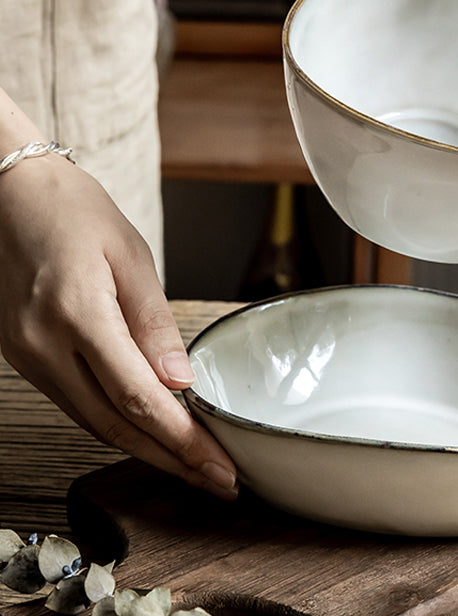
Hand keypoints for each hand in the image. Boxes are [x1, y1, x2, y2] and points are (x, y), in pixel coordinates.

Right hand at [0, 153, 238, 499]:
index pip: (139, 398)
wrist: (11, 194)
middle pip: (116, 425)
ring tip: (191, 465)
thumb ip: (154, 323)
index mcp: (77, 314)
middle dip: (172, 460)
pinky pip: (77, 403)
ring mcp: (28, 356)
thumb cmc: (75, 212)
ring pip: (93, 422)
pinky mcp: (25, 356)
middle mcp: (45, 346)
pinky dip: (116, 424)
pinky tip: (148, 431)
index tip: (219, 465)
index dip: (183, 440)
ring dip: (146, 449)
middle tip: (217, 481)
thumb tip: (181, 380)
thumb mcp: (130, 256)